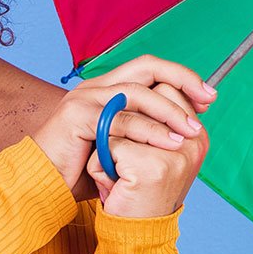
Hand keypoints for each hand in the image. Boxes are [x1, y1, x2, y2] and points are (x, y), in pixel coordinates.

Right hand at [31, 54, 216, 201]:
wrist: (45, 187)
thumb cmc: (81, 172)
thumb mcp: (120, 147)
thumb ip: (144, 133)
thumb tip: (185, 128)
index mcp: (106, 89)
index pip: (149, 68)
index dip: (180, 77)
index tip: (207, 96)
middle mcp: (95, 87)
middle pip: (146, 66)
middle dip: (182, 79)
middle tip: (208, 98)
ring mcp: (84, 98)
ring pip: (136, 92)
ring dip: (169, 109)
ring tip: (191, 129)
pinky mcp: (77, 117)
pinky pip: (120, 120)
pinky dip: (149, 131)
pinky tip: (169, 143)